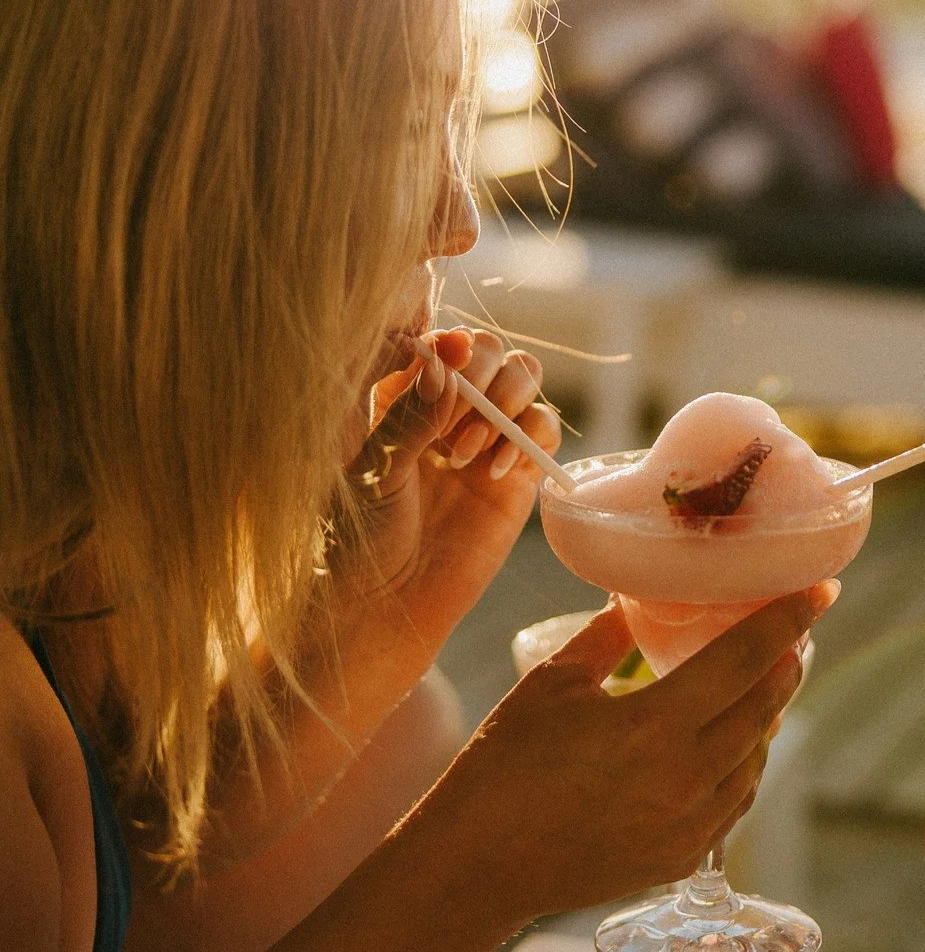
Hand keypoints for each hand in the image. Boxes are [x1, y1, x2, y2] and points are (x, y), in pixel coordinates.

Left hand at [336, 326, 560, 653]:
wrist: (383, 611)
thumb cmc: (354, 542)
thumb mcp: (371, 471)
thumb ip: (409, 414)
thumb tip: (444, 362)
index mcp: (394, 396)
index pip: (432, 340)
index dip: (444, 340)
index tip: (443, 356)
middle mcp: (443, 409)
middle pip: (484, 348)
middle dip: (478, 371)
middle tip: (454, 421)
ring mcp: (483, 439)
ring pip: (520, 375)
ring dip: (505, 397)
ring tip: (470, 450)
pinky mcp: (517, 474)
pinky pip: (543, 427)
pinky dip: (530, 434)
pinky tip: (496, 469)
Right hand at [455, 583, 837, 918]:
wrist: (477, 866)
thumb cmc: (505, 766)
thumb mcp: (554, 683)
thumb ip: (606, 637)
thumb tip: (632, 598)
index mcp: (656, 725)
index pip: (746, 659)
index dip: (789, 620)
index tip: (824, 590)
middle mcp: (687, 778)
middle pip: (763, 708)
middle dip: (785, 663)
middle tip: (794, 630)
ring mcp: (688, 825)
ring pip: (755, 759)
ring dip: (766, 716)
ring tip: (765, 682)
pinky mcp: (679, 858)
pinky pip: (734, 803)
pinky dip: (744, 766)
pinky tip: (735, 746)